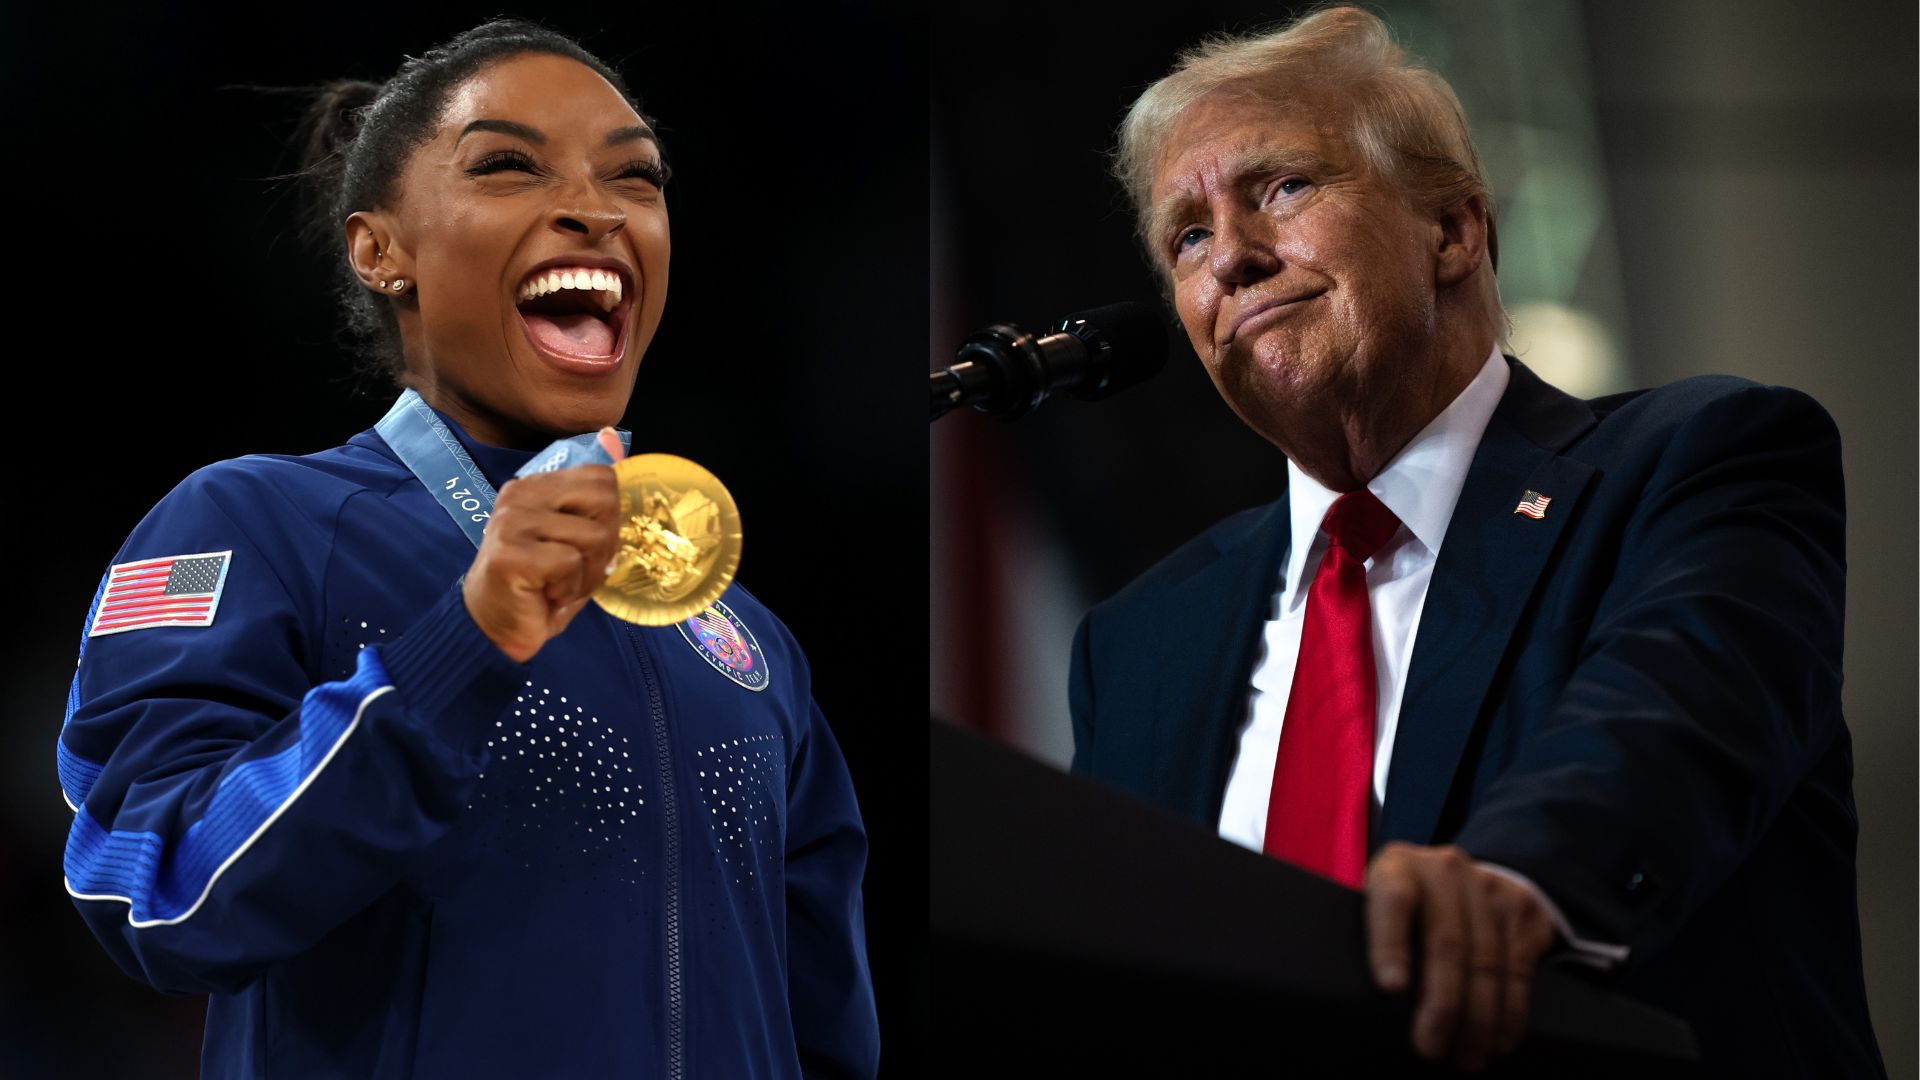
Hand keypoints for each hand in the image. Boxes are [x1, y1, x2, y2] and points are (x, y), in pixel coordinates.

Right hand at [462, 428, 626, 662]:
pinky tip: (547, 594)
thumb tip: (614, 442)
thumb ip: (595, 502)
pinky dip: (570, 588)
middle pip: (605, 501)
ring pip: (593, 536)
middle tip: (579, 569)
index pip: (602, 477)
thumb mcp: (573, 538)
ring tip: (561, 585)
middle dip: (606, 544)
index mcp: (536, 485)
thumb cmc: (539, 584)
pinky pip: (571, 562)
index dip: (610, 517)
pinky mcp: (511, 554)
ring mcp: (512, 522)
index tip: (589, 547)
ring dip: (588, 574)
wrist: (495, 627)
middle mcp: (520, 495)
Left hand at [1365, 842, 1556, 1071]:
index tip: (1391, 988)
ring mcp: (1487, 885)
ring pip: (1486, 962)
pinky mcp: (1521, 907)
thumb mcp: (1381, 910)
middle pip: (1446, 943)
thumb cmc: (1407, 909)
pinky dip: (1510, 1012)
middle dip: (1441, 1005)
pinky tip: (1499, 1040)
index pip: (1394, 902)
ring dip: (1478, 1020)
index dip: (1391, 945)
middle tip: (1431, 1047)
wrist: (1462, 878)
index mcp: (1397, 867)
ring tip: (1467, 1056)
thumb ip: (1376, 941)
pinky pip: (1517, 969)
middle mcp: (1444, 870)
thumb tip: (1368, 1007)